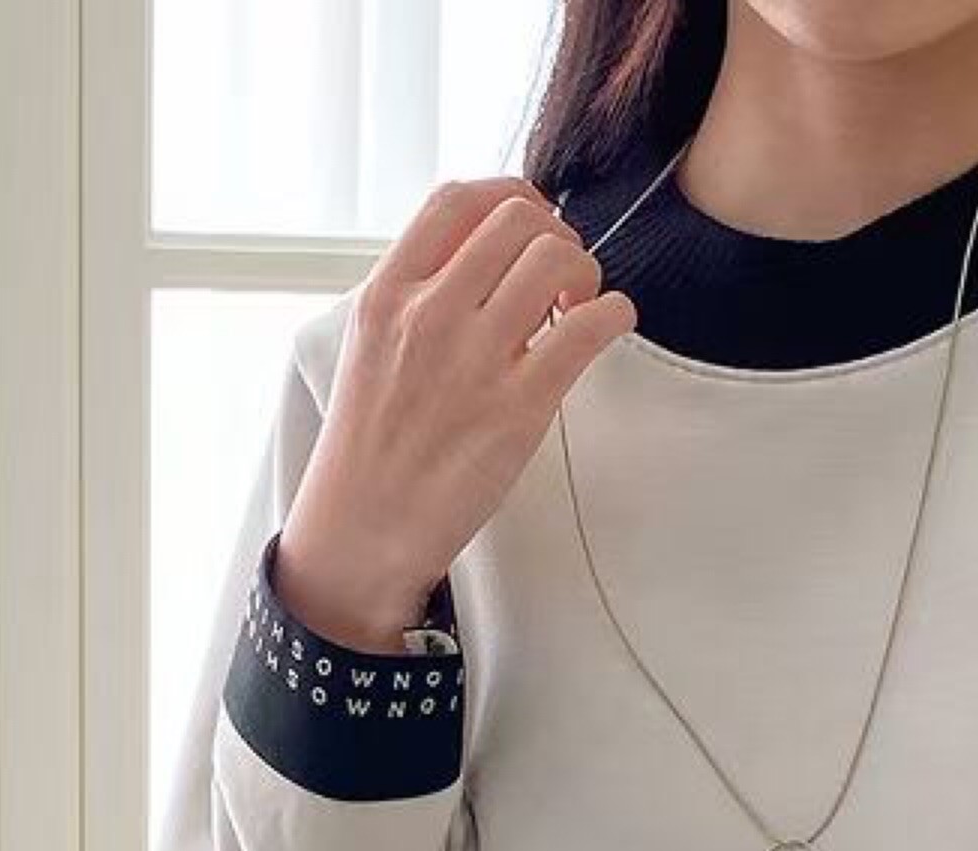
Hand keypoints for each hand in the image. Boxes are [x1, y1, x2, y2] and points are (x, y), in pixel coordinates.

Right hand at [274, 178, 636, 647]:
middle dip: (557, 236)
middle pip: (518, 220)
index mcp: (388, 292)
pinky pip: (588, 330)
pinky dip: (613, 313)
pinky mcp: (518, 407)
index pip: (456, 200)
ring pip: (556, 260)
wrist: (364, 524)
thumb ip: (418, 295)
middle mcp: (430, 313)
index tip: (531, 225)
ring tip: (579, 308)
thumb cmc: (374, 442)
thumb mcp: (371, 345)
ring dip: (587, 272)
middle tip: (562, 278)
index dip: (510, 198)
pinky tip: (609, 324)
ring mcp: (475, 359)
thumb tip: (481, 259)